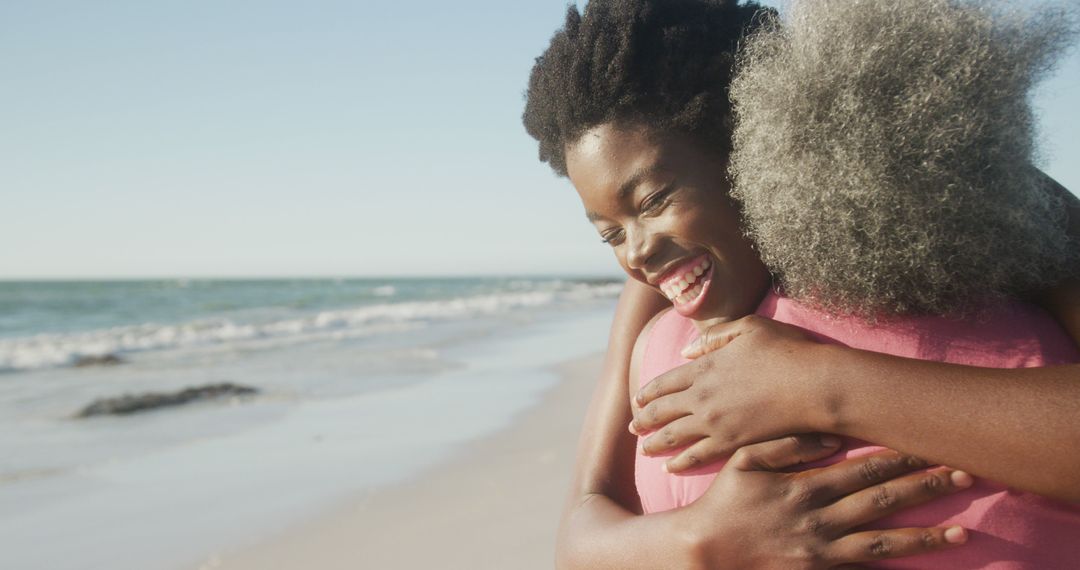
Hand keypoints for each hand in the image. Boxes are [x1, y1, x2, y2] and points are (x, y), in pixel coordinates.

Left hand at [632, 314, 831, 472]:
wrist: (814, 385)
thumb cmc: (787, 351)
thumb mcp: (748, 328)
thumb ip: (714, 337)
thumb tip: (685, 352)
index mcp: (704, 367)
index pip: (665, 382)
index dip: (648, 393)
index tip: (637, 400)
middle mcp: (702, 396)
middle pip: (662, 411)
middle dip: (644, 419)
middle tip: (632, 427)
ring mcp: (714, 422)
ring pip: (674, 436)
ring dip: (655, 443)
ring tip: (643, 449)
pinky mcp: (731, 443)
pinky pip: (696, 456)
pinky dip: (679, 462)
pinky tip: (669, 468)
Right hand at [679, 435, 970, 568]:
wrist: (705, 551)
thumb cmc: (724, 501)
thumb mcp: (743, 460)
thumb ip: (785, 445)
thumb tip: (829, 438)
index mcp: (805, 488)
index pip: (863, 470)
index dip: (901, 459)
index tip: (932, 447)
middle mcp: (820, 519)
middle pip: (883, 502)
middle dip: (926, 488)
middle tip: (965, 476)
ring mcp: (823, 551)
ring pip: (884, 543)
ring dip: (925, 537)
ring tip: (961, 533)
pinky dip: (893, 569)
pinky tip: (921, 567)